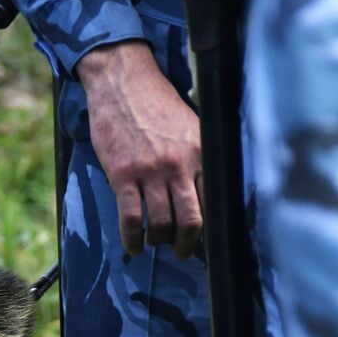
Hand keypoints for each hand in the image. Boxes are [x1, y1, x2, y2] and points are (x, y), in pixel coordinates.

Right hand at [76, 41, 202, 257]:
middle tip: (182, 252)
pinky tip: (133, 245)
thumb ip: (200, 157)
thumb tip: (207, 192)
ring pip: (161, 223)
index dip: (212, 228)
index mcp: (201, 153)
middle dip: (188, 245)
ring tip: (154, 243)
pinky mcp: (124, 174)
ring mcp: (151, 171)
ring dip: (158, 241)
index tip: (207, 241)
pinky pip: (130, 218)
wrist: (123, 84)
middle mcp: (180, 164)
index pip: (214, 202)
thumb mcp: (191, 126)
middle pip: (192, 220)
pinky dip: (132, 238)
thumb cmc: (156, 105)